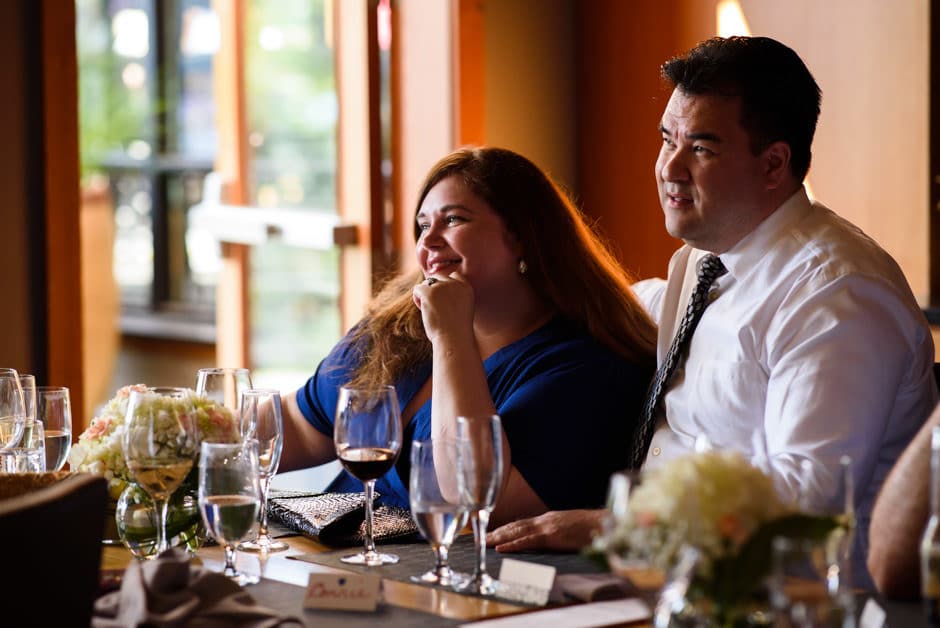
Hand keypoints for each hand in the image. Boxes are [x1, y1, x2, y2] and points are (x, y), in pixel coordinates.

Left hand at [412, 272, 474, 343]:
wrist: (454, 339)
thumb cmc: (456, 330)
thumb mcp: (461, 309)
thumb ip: (453, 297)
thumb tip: (434, 290)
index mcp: (467, 288)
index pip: (454, 276)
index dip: (445, 286)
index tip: (443, 301)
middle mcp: (455, 284)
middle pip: (438, 277)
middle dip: (434, 289)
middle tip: (435, 307)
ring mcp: (442, 287)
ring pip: (426, 283)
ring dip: (425, 295)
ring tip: (430, 311)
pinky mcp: (429, 292)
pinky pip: (417, 289)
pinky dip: (417, 299)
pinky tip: (424, 310)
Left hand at [486, 509, 604, 552]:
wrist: (605, 523)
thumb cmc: (592, 529)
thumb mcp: (571, 529)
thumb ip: (558, 532)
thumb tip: (553, 539)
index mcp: (549, 519)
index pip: (523, 523)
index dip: (507, 528)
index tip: (494, 532)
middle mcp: (545, 519)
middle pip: (516, 525)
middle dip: (498, 531)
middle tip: (481, 537)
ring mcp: (547, 526)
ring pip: (517, 531)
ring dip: (499, 537)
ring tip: (485, 542)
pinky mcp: (552, 535)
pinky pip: (528, 540)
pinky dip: (512, 544)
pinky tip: (501, 548)